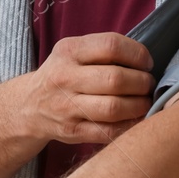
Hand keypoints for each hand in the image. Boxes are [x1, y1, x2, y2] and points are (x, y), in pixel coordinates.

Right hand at [26, 32, 153, 144]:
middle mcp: (65, 77)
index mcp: (68, 51)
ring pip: (114, 108)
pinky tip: (135, 119)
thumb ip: (103, 50)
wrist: (30, 106)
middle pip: (116, 79)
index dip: (137, 54)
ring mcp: (66, 107)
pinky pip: (108, 131)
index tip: (146, 63)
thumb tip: (145, 60)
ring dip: (139, 105)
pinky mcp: (72, 131)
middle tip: (148, 85)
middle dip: (142, 82)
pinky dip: (129, 126)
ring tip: (144, 102)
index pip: (111, 46)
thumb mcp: (73, 52)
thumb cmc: (64, 75)